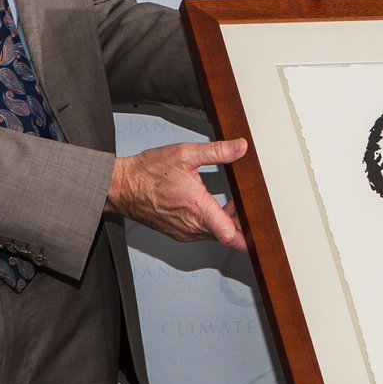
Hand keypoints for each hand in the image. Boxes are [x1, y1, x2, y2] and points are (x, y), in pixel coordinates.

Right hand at [107, 138, 248, 248]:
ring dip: (226, 222)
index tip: (260, 229)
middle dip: (241, 223)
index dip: (248, 236)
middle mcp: (192, 226)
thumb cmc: (148, 173)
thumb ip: (217, 152)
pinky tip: (210, 206)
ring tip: (230, 203)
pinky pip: (202, 233)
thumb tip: (240, 148)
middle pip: (228, 236)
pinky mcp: (178, 233)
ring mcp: (185, 232)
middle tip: (247, 205)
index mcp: (198, 208)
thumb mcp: (186, 154)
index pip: (230, 235)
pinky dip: (211, 223)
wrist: (122, 187)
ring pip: (215, 234)